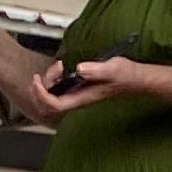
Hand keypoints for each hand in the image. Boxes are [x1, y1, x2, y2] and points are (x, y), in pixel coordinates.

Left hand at [33, 53, 150, 117]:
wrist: (135, 79)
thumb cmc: (125, 76)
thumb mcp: (113, 69)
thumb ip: (96, 70)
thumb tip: (80, 68)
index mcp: (82, 98)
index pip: (55, 104)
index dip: (41, 95)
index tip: (37, 80)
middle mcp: (77, 98)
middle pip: (48, 103)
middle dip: (40, 88)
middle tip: (49, 71)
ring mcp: (76, 94)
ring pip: (51, 96)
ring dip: (47, 81)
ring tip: (58, 67)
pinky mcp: (77, 88)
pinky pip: (57, 89)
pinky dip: (53, 79)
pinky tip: (61, 68)